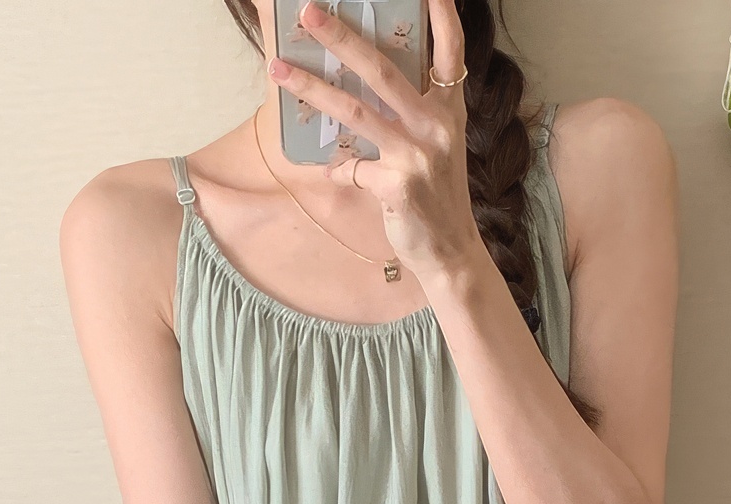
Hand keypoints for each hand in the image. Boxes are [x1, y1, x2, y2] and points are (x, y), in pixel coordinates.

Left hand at [269, 0, 483, 292]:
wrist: (452, 253)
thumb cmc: (438, 198)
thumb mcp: (435, 149)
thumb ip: (407, 120)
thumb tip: (358, 101)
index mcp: (449, 111)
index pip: (450, 52)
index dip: (442, 16)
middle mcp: (436, 126)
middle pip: (382, 70)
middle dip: (342, 38)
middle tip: (309, 13)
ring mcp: (417, 155)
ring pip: (354, 111)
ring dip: (312, 88)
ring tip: (279, 69)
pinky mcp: (397, 186)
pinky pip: (352, 168)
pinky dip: (338, 168)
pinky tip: (330, 170)